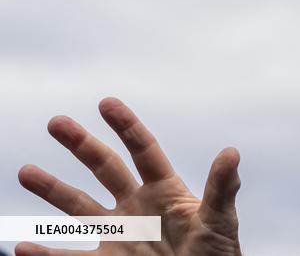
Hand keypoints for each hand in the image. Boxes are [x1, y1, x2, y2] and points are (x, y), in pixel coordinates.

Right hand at [16, 97, 241, 255]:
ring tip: (25, 172)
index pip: (143, 150)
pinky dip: (46, 254)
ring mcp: (118, 234)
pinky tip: (23, 247)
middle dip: (81, 145)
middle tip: (56, 122)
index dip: (126, 126)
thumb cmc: (218, 254)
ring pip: (79, 207)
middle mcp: (137, 206)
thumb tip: (232, 153)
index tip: (106, 103)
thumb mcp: (220, 220)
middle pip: (105, 169)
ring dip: (52, 190)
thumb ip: (222, 189)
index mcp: (165, 190)